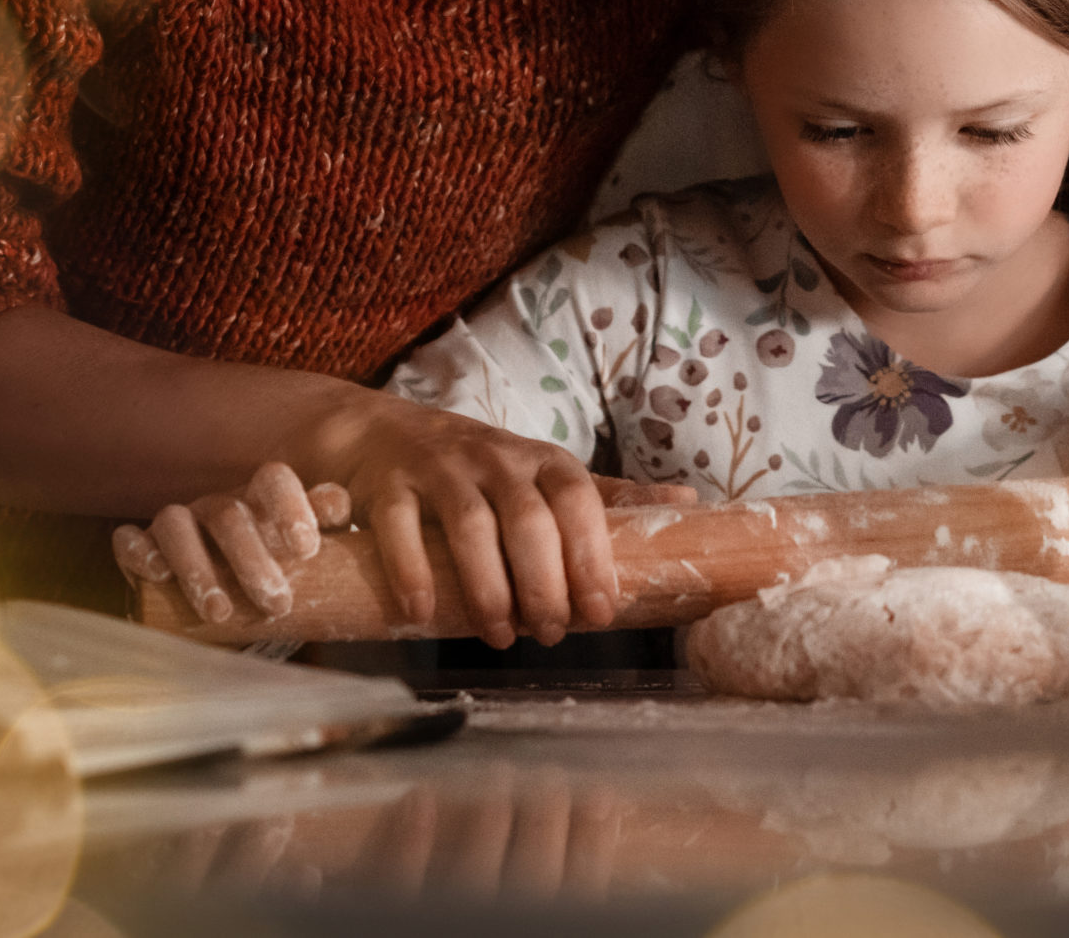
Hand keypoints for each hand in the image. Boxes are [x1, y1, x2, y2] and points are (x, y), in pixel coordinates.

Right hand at [113, 460, 351, 624]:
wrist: (226, 589)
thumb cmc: (273, 563)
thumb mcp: (303, 546)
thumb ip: (326, 522)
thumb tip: (341, 505)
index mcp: (259, 496)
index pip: (274, 480)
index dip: (290, 507)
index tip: (307, 549)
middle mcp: (217, 504)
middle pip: (229, 515)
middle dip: (252, 561)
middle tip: (278, 604)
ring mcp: (179, 522)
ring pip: (177, 524)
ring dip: (198, 568)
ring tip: (221, 614)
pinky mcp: (142, 545)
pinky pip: (130, 538)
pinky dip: (138, 551)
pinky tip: (155, 575)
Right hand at [308, 397, 695, 646]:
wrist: (381, 433)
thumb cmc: (479, 469)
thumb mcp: (546, 476)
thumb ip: (607, 499)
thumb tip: (687, 503)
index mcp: (544, 461)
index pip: (580, 502)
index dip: (592, 558)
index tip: (600, 613)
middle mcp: (496, 458)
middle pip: (528, 520)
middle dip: (544, 583)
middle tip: (549, 634)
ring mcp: (440, 467)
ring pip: (470, 526)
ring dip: (487, 587)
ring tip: (498, 636)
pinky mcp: (389, 482)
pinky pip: (400, 526)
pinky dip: (413, 571)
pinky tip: (422, 613)